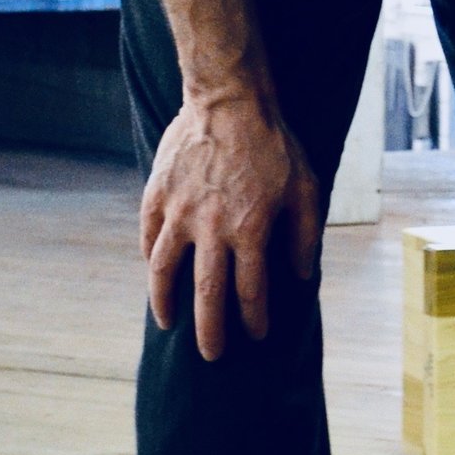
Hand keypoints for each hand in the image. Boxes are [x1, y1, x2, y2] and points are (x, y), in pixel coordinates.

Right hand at [141, 86, 320, 360]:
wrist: (229, 99)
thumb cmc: (274, 145)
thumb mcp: (305, 188)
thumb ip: (305, 236)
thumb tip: (303, 276)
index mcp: (251, 230)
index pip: (250, 290)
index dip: (254, 318)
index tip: (255, 334)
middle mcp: (211, 228)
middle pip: (207, 293)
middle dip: (209, 329)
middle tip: (210, 355)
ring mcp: (179, 212)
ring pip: (165, 269)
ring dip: (165, 301)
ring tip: (167, 322)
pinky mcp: (157, 194)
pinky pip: (149, 236)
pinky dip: (150, 258)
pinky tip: (154, 272)